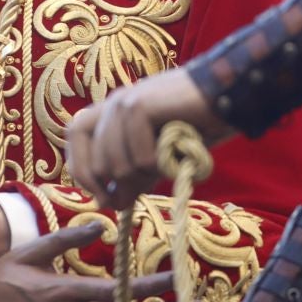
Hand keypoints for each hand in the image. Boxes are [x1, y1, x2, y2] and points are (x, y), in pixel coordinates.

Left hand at [65, 67, 226, 208]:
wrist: (227, 98)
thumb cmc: (195, 126)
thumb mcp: (155, 158)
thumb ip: (131, 176)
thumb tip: (108, 204)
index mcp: (110, 112)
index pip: (74, 139)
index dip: (84, 172)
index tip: (104, 196)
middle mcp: (112, 104)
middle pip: (95, 163)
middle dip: (121, 185)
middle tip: (147, 186)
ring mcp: (123, 103)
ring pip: (116, 164)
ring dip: (145, 176)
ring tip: (168, 162)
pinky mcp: (140, 107)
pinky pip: (139, 156)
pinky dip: (159, 164)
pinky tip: (175, 153)